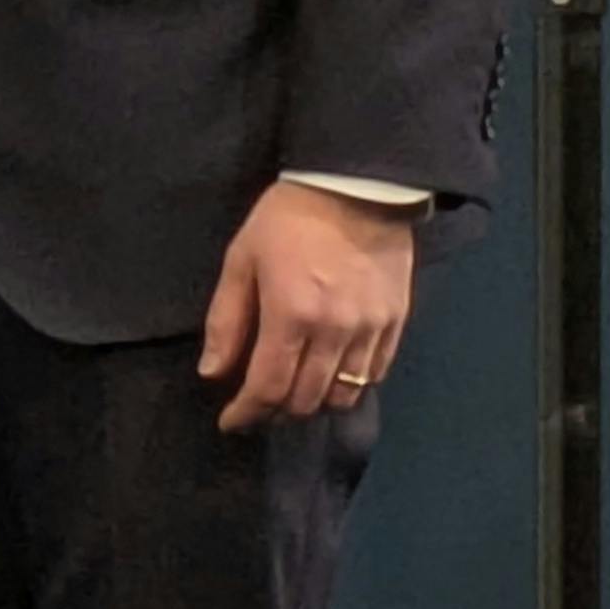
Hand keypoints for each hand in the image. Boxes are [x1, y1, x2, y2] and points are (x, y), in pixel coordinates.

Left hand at [198, 179, 417, 431]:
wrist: (357, 186)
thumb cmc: (288, 218)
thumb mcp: (243, 258)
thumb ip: (228, 319)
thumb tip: (213, 373)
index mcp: (291, 314)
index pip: (268, 387)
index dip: (247, 413)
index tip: (231, 422)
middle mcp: (334, 331)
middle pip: (306, 399)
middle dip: (277, 411)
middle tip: (260, 404)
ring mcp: (370, 329)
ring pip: (343, 395)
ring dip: (314, 402)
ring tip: (295, 392)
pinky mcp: (396, 322)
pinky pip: (374, 375)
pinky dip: (350, 385)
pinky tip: (331, 374)